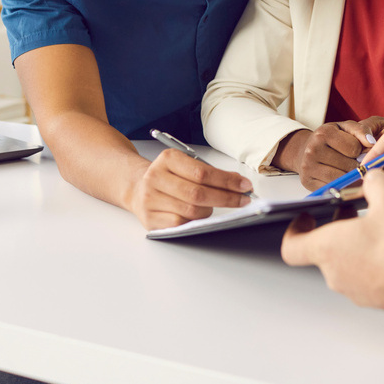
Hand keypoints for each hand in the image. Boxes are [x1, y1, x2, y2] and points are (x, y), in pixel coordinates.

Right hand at [128, 149, 252, 230]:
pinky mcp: (149, 218)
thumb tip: (240, 184)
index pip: (203, 172)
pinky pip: (180, 224)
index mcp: (167, 159)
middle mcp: (155, 177)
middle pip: (198, 193)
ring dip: (209, 211)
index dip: (227, 181)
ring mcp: (150, 199)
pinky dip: (194, 221)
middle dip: (226, 198)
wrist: (138, 187)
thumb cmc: (170, 177)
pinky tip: (197, 215)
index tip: (245, 186)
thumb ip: (212, 173)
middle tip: (243, 200)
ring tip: (213, 206)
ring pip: (190, 210)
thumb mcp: (188, 166)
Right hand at [275, 118, 383, 190]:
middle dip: (358, 166)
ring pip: (341, 179)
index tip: (359, 151)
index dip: (361, 151)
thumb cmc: (331, 138)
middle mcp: (313, 150)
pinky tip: (343, 180)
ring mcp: (308, 167)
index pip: (354, 148)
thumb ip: (361, 130)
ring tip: (352, 171)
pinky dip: (342, 186)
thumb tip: (372, 143)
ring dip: (351, 178)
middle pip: (348, 165)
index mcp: (323, 133)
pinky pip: (332, 188)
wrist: (305, 149)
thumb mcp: (345, 128)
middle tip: (357, 163)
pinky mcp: (308, 181)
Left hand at [281, 170, 383, 310]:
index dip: (296, 230)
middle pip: (333, 243)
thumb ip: (375, 183)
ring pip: (362, 251)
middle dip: (349, 221)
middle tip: (360, 207)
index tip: (306, 218)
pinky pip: (380, 264)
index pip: (292, 246)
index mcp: (329, 249)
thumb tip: (373, 179)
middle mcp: (339, 272)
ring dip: (378, 229)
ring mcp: (359, 288)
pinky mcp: (380, 294)